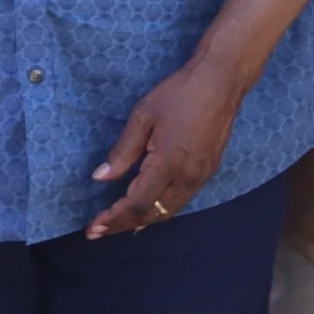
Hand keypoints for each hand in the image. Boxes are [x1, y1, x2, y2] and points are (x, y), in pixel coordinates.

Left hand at [86, 57, 245, 238]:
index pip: (137, 202)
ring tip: (118, 226)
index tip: (93, 227)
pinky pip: (180, 201)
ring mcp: (201, 177)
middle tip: (98, 232)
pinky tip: (147, 211)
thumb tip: (101, 177)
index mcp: (168, 164)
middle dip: (123, 224)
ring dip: (142, 221)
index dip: (114, 217)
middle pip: (152, 214)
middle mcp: (187, 178)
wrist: (221, 82)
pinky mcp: (208, 172)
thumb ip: (123, 151)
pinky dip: (160, 211)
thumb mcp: (143, 117)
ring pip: (168, 211)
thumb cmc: (178, 94)